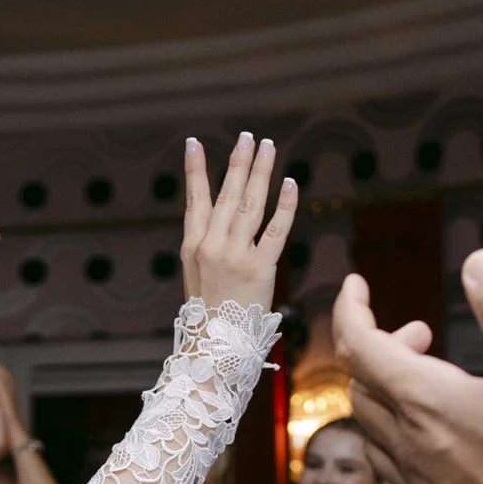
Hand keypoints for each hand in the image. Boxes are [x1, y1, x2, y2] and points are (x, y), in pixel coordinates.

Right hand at [181, 132, 297, 311]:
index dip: (195, 171)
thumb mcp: (196, 274)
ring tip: (267, 147)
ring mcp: (235, 256)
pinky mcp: (259, 269)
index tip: (194, 143)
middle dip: (238, 163)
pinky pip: (275, 230)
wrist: (215, 346)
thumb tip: (220, 214)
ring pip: (250, 204)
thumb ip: (206, 244)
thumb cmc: (208, 312)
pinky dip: (284, 205)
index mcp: (193, 247)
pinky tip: (290, 183)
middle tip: (248, 137)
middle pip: (227, 195)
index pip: (195, 200)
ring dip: (260, 172)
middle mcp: (212, 247)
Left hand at [333, 250, 482, 483]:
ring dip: (385, 387)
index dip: (350, 310)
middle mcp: (409, 443)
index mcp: (430, 404)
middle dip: (378, 345)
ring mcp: (416, 480)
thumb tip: (478, 262)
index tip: (355, 284)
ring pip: (369, 423)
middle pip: (360, 383)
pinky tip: (433, 427)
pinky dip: (393, 426)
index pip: (360, 346)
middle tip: (424, 334)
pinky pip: (387, 458)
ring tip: (432, 373)